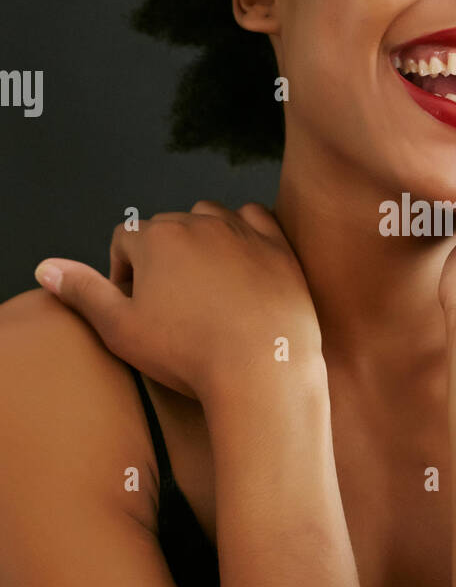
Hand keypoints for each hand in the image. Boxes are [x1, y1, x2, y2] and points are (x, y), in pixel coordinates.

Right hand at [33, 201, 322, 401]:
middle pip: (166, 229)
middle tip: (169, 306)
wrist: (261, 368)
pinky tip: (241, 264)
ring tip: (203, 285)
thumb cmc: (188, 353)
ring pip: (209, 218)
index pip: (124, 240)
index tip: (135, 307)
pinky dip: (244, 234)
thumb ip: (83, 292)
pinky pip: (254, 221)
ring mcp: (241, 230)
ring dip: (200, 241)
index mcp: (155, 237)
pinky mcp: (276, 245)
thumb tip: (48, 268)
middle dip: (160, 260)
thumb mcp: (119, 329)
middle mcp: (198, 222)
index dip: (123, 273)